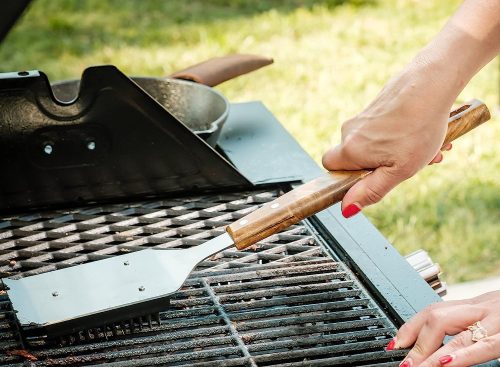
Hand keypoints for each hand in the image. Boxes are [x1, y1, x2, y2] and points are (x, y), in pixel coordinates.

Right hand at [322, 0, 499, 217]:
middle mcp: (350, 131)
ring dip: (398, 151)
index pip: (331, 168)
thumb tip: (346, 209)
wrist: (431, 83)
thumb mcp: (398, 171)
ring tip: (428, 150)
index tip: (371, 178)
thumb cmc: (418, 128)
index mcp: (350, 149)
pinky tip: (424, 133)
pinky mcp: (376, 106)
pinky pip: (383, 130)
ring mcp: (363, 117)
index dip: (348, 177)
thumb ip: (370, 191)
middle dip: (382, 165)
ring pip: (373, 144)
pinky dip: (401, 136)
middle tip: (410, 165)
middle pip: (356, 157)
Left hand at [390, 291, 499, 366]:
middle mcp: (482, 308)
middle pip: (440, 318)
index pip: (433, 311)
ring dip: (434, 354)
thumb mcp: (489, 319)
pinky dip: (464, 356)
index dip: (410, 328)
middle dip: (418, 342)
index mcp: (474, 305)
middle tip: (405, 363)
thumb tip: (431, 348)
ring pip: (459, 335)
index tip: (395, 345)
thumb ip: (464, 329)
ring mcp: (497, 321)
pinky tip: (446, 363)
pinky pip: (486, 346)